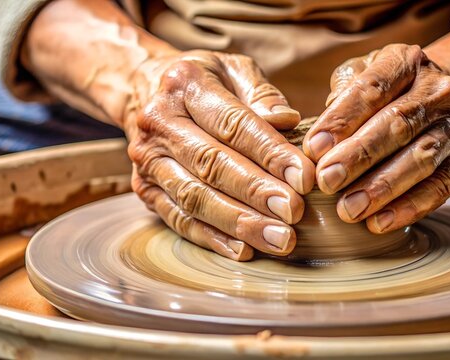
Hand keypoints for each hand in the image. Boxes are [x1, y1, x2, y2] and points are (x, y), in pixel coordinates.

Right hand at [124, 50, 315, 260]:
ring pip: (194, 197)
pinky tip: (245, 250)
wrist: (145, 89)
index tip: (304, 177)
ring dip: (238, 222)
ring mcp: (147, 160)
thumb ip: (263, 94)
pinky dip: (212, 238)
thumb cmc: (206, 81)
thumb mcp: (234, 70)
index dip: (270, 152)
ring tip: (279, 239)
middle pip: (210, 163)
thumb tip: (287, 121)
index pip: (232, 123)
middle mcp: (158, 122)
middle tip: (293, 213)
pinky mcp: (145, 190)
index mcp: (185, 83)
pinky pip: (179, 219)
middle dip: (255, 192)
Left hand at [303, 44, 449, 233]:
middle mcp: (439, 91)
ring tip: (349, 210)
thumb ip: (342, 94)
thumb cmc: (387, 92)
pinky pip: (440, 188)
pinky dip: (409, 207)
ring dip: (382, 187)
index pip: (373, 87)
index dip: (343, 119)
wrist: (443, 101)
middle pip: (398, 124)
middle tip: (327, 181)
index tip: (313, 148)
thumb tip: (327, 130)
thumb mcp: (364, 73)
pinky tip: (379, 223)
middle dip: (359, 156)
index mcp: (408, 62)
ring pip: (420, 159)